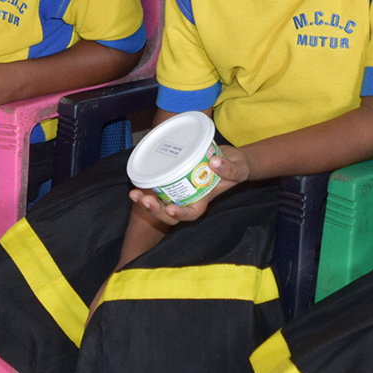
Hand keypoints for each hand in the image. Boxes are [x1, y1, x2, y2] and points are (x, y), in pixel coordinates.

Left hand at [128, 145, 249, 226]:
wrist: (231, 158)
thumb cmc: (237, 167)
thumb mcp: (239, 168)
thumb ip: (230, 169)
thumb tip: (215, 163)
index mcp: (204, 200)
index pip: (191, 214)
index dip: (180, 214)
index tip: (171, 209)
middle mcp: (190, 199)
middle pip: (170, 214)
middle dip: (156, 210)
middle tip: (144, 199)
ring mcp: (181, 191)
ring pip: (160, 203)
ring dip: (146, 202)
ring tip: (133, 194)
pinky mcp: (175, 179)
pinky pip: (159, 188)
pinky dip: (147, 187)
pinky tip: (136, 183)